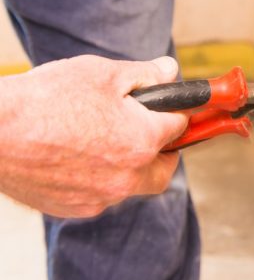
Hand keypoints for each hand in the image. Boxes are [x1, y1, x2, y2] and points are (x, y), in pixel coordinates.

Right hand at [0, 55, 187, 217]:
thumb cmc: (47, 98)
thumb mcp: (104, 73)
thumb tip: (170, 71)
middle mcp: (126, 177)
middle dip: (162, 151)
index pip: (179, 127)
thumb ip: (146, 75)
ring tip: (103, 138)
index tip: (169, 107)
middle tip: (148, 131)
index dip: (175, 112)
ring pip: (129, 185)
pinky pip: (98, 195)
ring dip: (128, 165)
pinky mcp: (71, 208)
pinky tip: (77, 155)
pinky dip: (97, 178)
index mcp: (142, 141)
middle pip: (163, 169)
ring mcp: (98, 197)